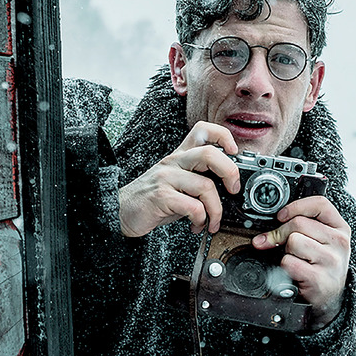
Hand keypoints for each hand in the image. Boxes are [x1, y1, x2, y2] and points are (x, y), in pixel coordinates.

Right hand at [118, 122, 240, 236]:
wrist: (121, 212)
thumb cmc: (154, 200)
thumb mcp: (178, 183)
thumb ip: (200, 179)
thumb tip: (230, 187)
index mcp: (180, 156)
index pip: (202, 130)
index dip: (223, 136)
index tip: (235, 152)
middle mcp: (174, 162)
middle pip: (210, 154)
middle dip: (230, 173)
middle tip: (233, 190)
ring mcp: (166, 178)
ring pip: (205, 186)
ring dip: (216, 210)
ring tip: (212, 222)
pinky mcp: (160, 196)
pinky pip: (192, 206)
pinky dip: (201, 219)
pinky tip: (196, 225)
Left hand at [252, 196, 350, 330]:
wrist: (330, 298)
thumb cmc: (322, 266)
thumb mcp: (322, 241)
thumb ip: (303, 226)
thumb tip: (267, 230)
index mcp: (341, 229)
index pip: (320, 204)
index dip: (296, 207)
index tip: (282, 216)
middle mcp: (339, 243)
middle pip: (299, 223)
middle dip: (281, 232)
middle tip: (278, 242)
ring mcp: (331, 261)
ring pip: (293, 241)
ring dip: (286, 251)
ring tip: (296, 259)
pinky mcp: (318, 279)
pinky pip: (288, 262)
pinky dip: (285, 267)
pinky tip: (295, 272)